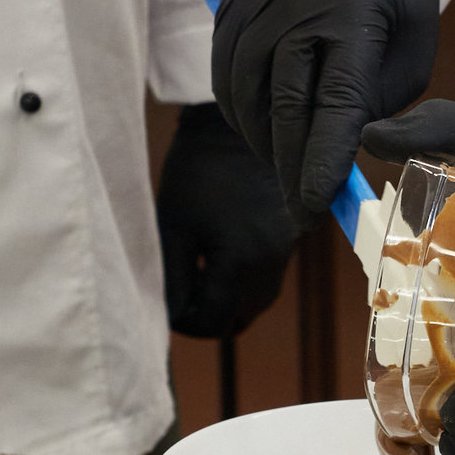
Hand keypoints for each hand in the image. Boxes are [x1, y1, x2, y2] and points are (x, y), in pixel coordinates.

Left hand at [156, 103, 296, 337]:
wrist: (237, 129)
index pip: (210, 325)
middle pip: (235, 322)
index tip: (166, 298)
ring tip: (197, 269)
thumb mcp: (173, 226)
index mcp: (241, 263)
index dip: (182, 320)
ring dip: (224, 301)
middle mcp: (270, 266)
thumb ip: (172, 280)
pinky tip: (218, 254)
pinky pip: (263, 284)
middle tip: (180, 285)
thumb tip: (172, 318)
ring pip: (252, 306)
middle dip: (205, 315)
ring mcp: (284, 256)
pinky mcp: (289, 245)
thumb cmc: (198, 171)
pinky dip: (240, 283)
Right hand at [211, 0, 439, 222]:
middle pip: (282, 104)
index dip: (321, 160)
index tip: (315, 206)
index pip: (333, 101)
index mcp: (353, 11)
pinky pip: (225, 76)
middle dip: (290, 166)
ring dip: (263, 143)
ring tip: (288, 168)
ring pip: (244, 96)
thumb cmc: (397, 6)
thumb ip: (374, 109)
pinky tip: (266, 130)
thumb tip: (332, 166)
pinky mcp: (233, 2)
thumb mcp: (411, 57)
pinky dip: (242, 114)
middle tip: (301, 210)